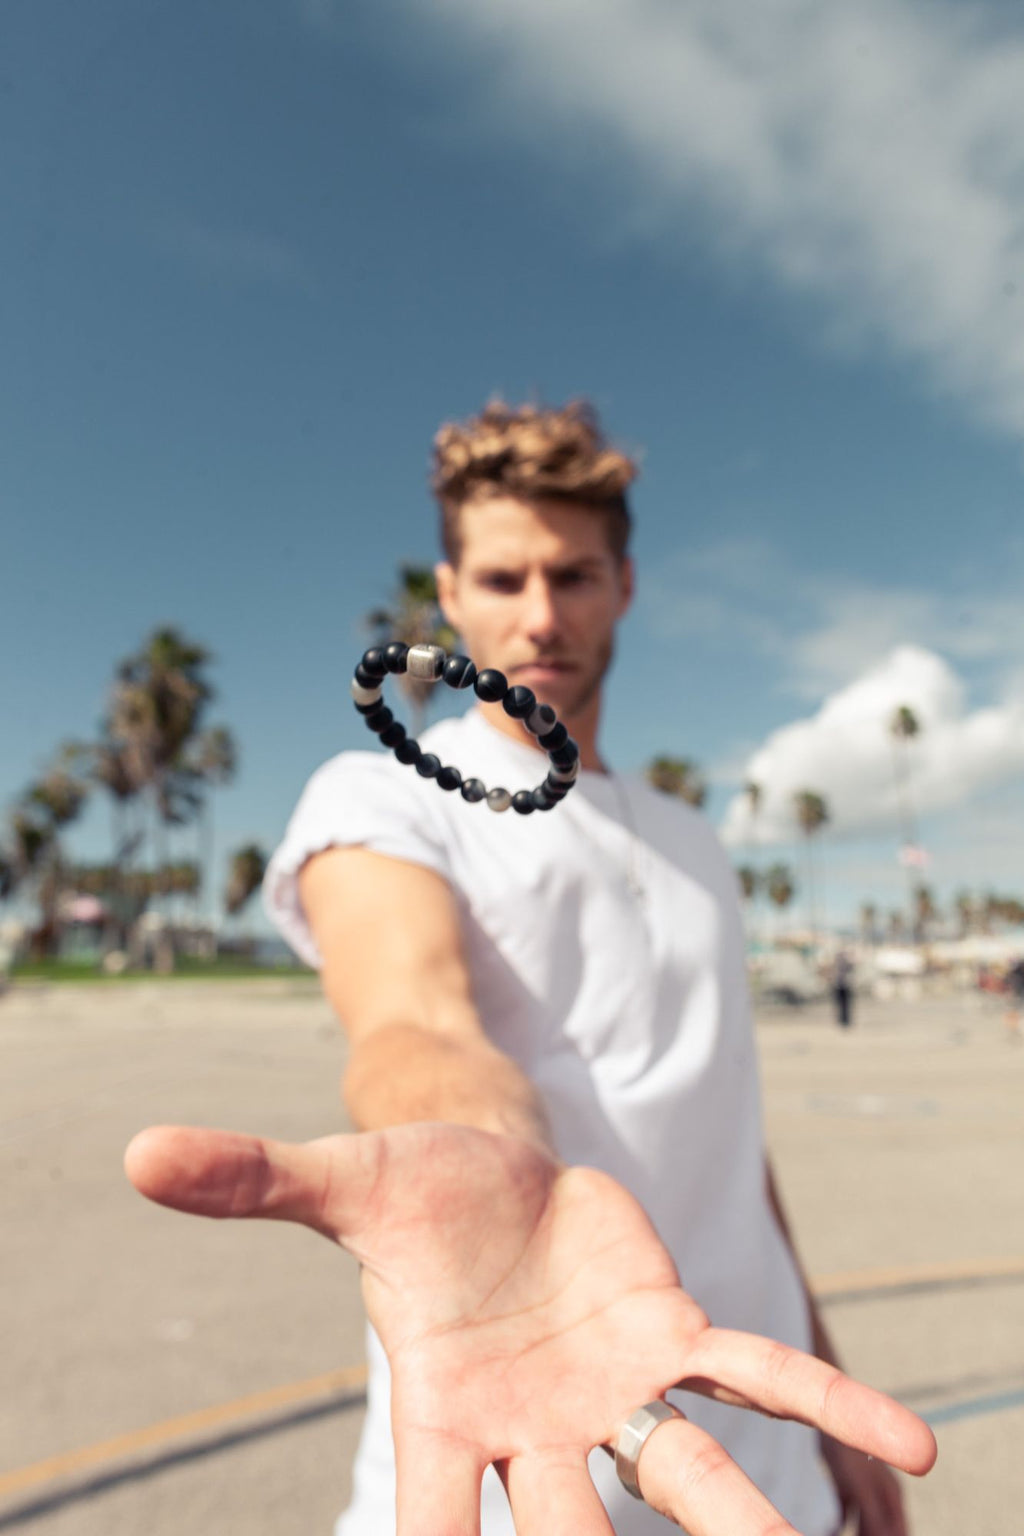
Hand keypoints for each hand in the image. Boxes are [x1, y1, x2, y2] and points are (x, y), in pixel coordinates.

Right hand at [125, 1121, 935, 1534]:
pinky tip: (913, 1445)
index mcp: (439, 1408)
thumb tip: (140, 1151)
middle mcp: (532, 1428)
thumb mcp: (333, 1179)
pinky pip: (754, 1373)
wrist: (483, 1165)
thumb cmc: (406, 1193)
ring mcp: (610, 1390)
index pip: (435, 1522)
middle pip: (574, 1531)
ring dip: (748, 1533)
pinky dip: (827, 1404)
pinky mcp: (668, 1334)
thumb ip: (250, 1179)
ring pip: (683, 1478)